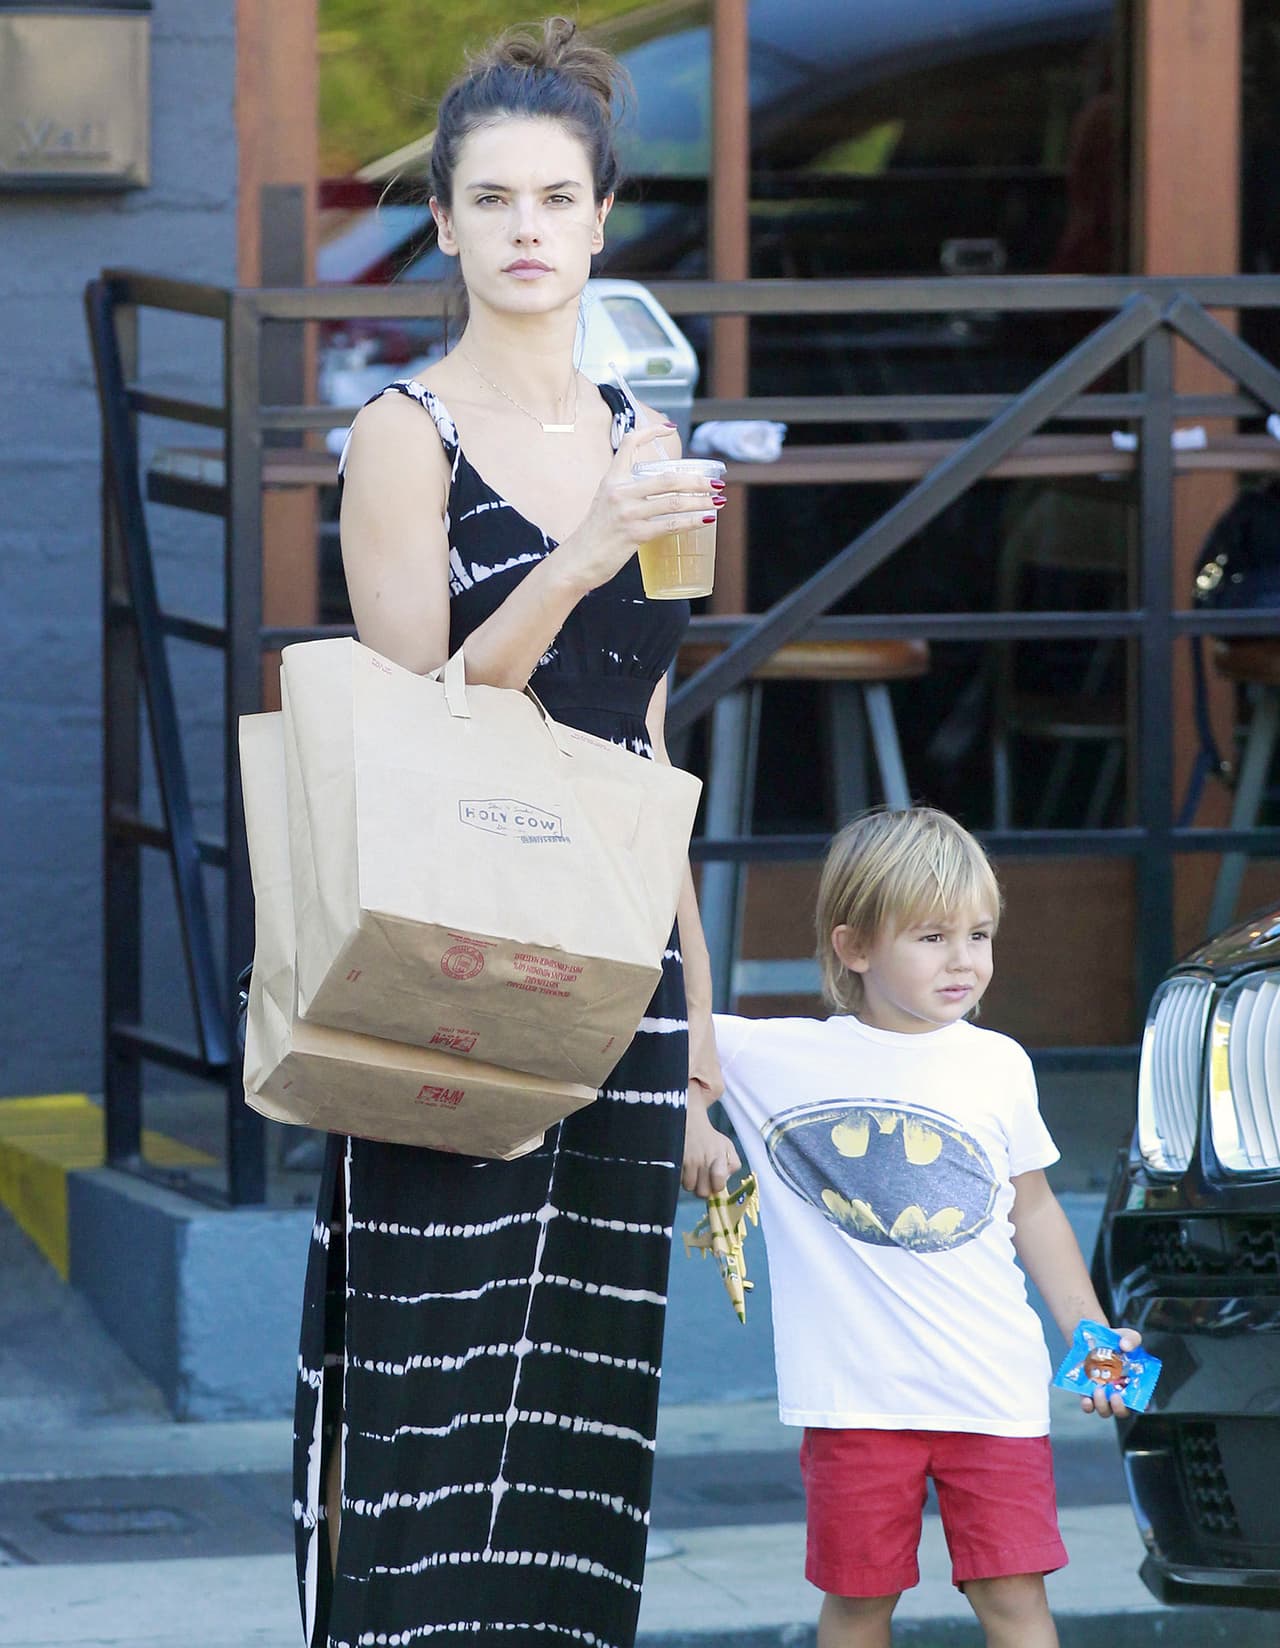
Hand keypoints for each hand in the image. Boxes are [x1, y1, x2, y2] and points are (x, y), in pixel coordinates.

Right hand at [554, 425, 720, 592]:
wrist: (577, 561)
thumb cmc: (595, 535)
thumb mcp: (605, 503)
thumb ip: (627, 493)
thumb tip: (657, 491)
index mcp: (611, 479)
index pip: (629, 443)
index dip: (650, 432)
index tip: (670, 428)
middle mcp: (619, 492)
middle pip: (667, 478)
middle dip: (696, 480)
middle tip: (715, 483)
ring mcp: (627, 513)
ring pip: (673, 501)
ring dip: (701, 501)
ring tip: (717, 501)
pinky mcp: (633, 534)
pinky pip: (670, 524)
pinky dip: (692, 521)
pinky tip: (705, 520)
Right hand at [682, 1089, 740, 1196]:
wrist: (689, 1119)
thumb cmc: (709, 1137)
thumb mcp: (727, 1146)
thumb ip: (732, 1165)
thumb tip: (726, 1180)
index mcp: (719, 1156)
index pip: (719, 1184)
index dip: (716, 1186)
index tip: (714, 1182)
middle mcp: (704, 1159)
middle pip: (702, 1192)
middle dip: (702, 1187)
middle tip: (701, 1177)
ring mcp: (688, 1160)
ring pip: (689, 1187)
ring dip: (690, 1182)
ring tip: (692, 1169)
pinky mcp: (675, 1159)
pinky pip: (677, 1179)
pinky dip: (680, 1175)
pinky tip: (683, 1165)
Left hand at [1081, 1327, 1142, 1418]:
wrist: (1093, 1338)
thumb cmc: (1115, 1341)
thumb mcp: (1127, 1335)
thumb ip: (1131, 1340)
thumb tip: (1125, 1346)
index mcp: (1133, 1383)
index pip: (1141, 1401)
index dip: (1142, 1404)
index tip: (1141, 1402)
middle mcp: (1119, 1393)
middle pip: (1122, 1411)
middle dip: (1119, 1407)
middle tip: (1115, 1395)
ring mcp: (1103, 1395)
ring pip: (1105, 1410)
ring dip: (1102, 1405)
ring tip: (1099, 1390)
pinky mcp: (1087, 1392)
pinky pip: (1088, 1405)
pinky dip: (1087, 1405)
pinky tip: (1086, 1398)